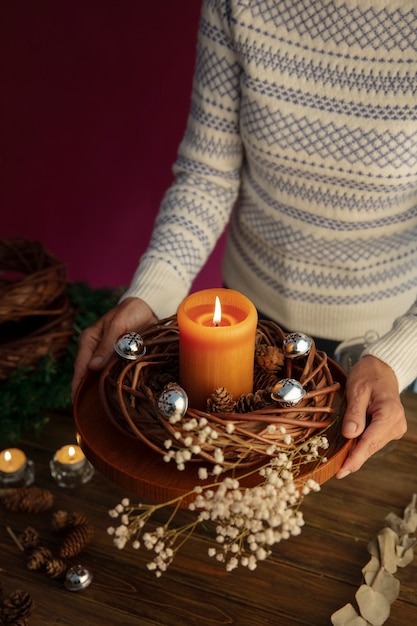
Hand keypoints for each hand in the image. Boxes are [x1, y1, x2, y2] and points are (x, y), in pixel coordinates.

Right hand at [71, 297, 156, 399]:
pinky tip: (115, 397)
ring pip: (100, 376)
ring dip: (101, 389)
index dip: (77, 383)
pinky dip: (113, 384)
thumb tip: (93, 367)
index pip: (80, 365)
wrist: (148, 308)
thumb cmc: (130, 312)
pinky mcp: (120, 359)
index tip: (76, 400)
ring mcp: (107, 356)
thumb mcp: (117, 326)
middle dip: (88, 390)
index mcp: (89, 340)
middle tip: (90, 410)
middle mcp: (95, 350)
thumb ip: (106, 345)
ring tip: (100, 408)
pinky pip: (113, 374)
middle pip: (88, 374)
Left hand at [336, 355, 406, 477]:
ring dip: (356, 452)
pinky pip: (373, 441)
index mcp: (389, 414)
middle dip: (353, 458)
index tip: (342, 471)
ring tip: (338, 461)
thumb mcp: (357, 390)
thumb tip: (350, 435)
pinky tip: (348, 450)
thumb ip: (354, 413)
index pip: (370, 441)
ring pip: (372, 446)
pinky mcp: (389, 429)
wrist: (381, 369)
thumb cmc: (368, 375)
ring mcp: (394, 428)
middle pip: (371, 447)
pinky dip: (360, 445)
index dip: (355, 458)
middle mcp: (396, 424)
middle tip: (335, 471)